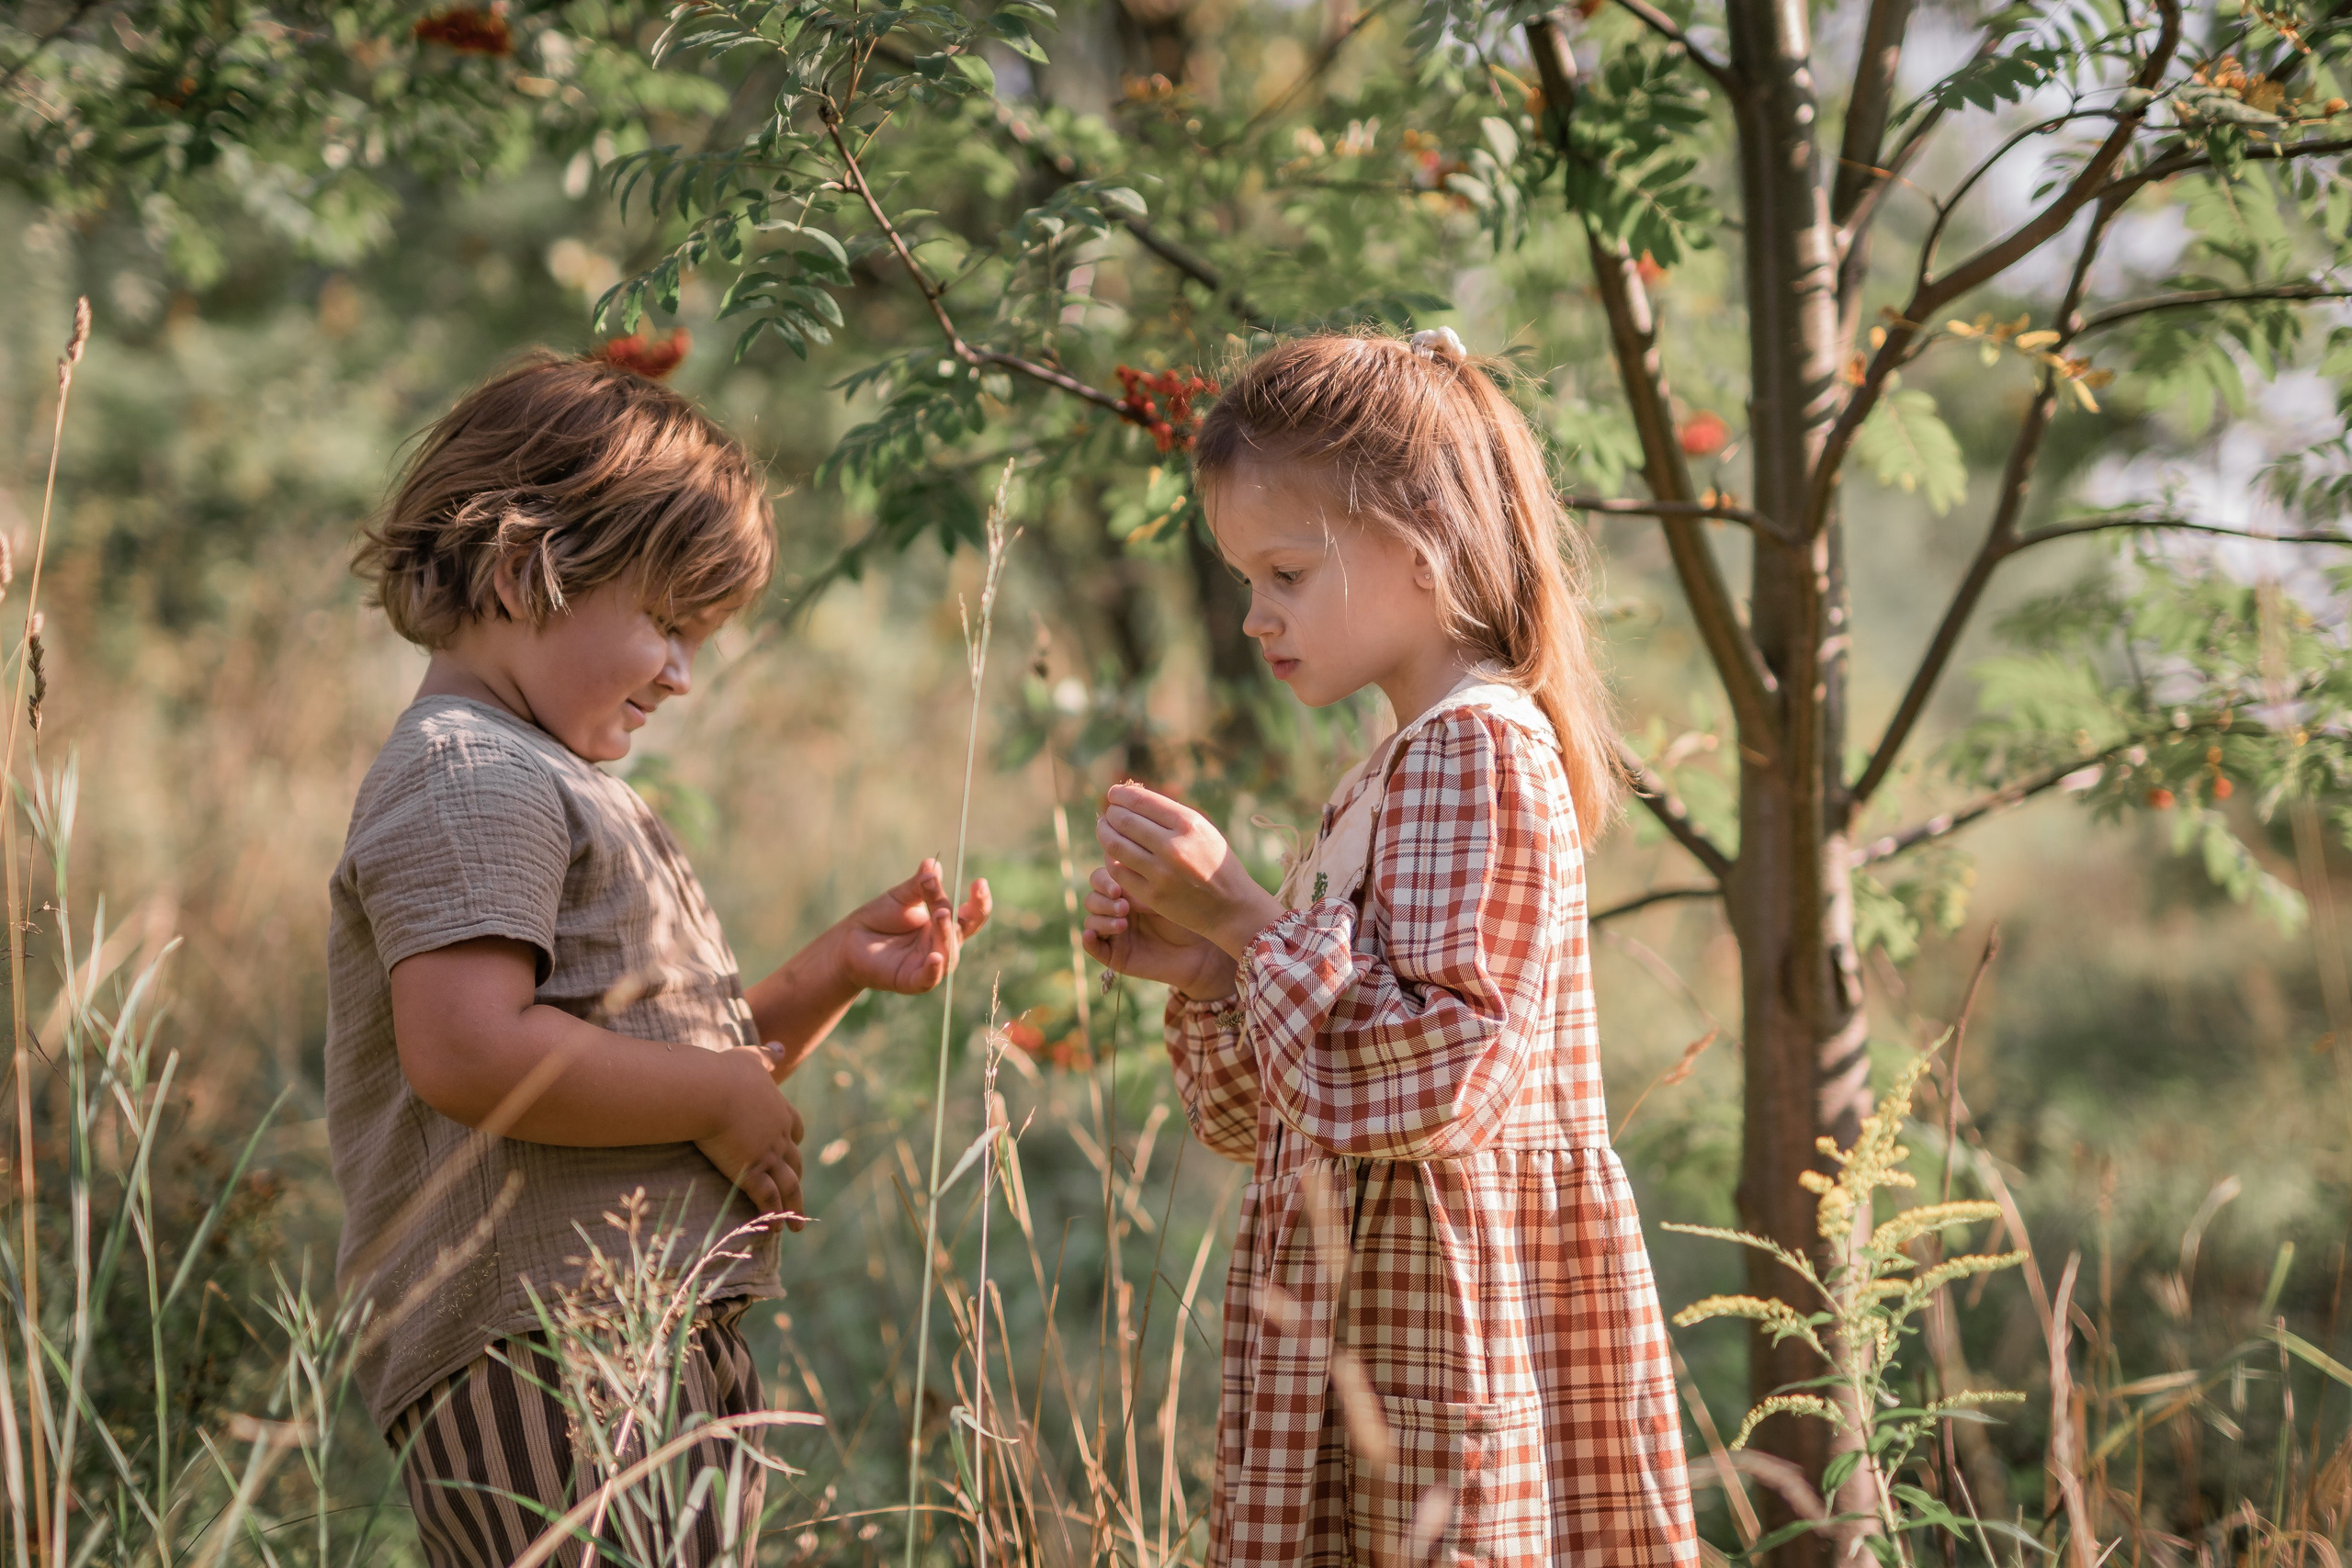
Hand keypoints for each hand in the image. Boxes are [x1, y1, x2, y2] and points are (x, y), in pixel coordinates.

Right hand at [694, 1046, 807, 1228]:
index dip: (793, 1139)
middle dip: (797, 1178)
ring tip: (798, 1226)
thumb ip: (765, 1054)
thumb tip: (781, 1045)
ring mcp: (767, 1155)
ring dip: (794, 1207)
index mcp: (777, 1109)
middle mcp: (778, 1134)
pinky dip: (774, 1214)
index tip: (794, 1148)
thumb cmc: (723, 1073)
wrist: (709, 1092)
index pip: (794, 1128)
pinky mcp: (751, 1172)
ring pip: (788, 1186)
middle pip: (795, 1161)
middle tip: (798, 1193)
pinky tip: (777, 1229)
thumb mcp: (749, 1058)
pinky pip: (768, 1199)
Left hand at [835, 859, 991, 994]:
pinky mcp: (911, 980)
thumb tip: (932, 863)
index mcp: (944, 925)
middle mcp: (942, 945)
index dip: (979, 902)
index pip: (970, 916)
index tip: (979, 882)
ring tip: (939, 914)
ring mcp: (929, 964)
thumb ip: (919, 885)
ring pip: (949, 953)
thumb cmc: (879, 918)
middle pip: (961, 932)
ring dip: (946, 934)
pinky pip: (929, 978)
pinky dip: (934, 969)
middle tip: (946, 901)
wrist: (849, 940)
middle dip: (962, 916)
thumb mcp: (901, 897)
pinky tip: (935, 957)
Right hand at [1083, 865, 1238, 996]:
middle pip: (1094, 892)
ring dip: (1102, 916)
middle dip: (1104, 894)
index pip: (1104, 874)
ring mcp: (1113, 929)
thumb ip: (1146, 874)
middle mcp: (1117, 906)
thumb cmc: (1191, 914)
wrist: (1201, 950)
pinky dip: (1088, 939)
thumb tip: (1119, 854)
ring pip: (1090, 917)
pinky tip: (1093, 935)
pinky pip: (1092, 945)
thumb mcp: (1169, 891)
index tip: (1120, 881)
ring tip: (1123, 920)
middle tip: (1121, 900)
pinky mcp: (1113, 953)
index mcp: (1128, 886)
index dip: (1107, 877)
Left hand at [1095, 783, 1283, 958]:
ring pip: (1115, 845)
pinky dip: (1110, 859)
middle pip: (1124, 821)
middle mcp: (1174, 847)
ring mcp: (1161, 873)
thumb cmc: (1216, 863)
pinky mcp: (1152, 895)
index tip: (1114, 794)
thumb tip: (1133, 798)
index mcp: (1189, 824)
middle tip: (1109, 814)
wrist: (1231, 907)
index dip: (1121, 795)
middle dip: (1111, 813)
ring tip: (1104, 829)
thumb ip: (1172, 815)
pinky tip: (1112, 854)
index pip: (1142, 801)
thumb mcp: (1204, 831)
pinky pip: (1118, 871)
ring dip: (1104, 833)